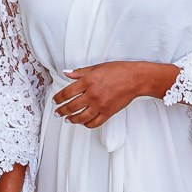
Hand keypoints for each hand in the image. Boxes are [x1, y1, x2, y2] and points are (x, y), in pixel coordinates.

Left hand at [54, 61, 176, 128]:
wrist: (136, 78)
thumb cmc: (119, 70)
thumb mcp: (96, 67)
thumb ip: (80, 72)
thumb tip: (66, 73)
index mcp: (87, 81)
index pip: (67, 92)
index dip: (58, 98)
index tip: (55, 101)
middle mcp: (92, 94)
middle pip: (71, 106)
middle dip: (62, 111)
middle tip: (57, 112)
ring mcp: (100, 105)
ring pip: (81, 117)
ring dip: (72, 119)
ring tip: (67, 120)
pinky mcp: (108, 112)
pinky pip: (94, 122)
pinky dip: (87, 124)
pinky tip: (83, 122)